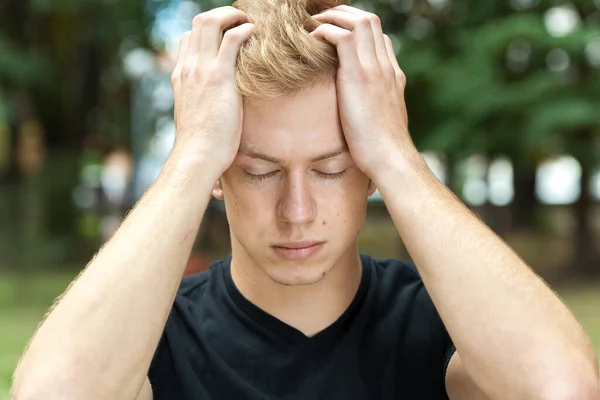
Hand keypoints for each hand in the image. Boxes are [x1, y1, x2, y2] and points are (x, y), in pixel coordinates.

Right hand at [170, 7, 253, 176]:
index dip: (209, 30)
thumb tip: (216, 105)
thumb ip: (203, 102)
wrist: (198, 155)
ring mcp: (201, 70)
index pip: (189, 37)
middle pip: (199, 22)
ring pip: (211, 22)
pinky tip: (255, 34)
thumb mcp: (197, 116)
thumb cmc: (202, 145)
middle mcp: (188, 68)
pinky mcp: (219, 77)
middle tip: (242, 22)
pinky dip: (244, 29)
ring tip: (250, 23)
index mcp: (181, 76)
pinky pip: (231, 39)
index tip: (228, 35)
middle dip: (222, 15)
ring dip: (233, 16)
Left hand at [311, 6, 414, 178]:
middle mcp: (386, 67)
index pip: (380, 37)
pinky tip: (310, 41)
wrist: (390, 157)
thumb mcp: (381, 123)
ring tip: (312, 25)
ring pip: (358, 21)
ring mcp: (375, 69)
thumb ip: (373, 110)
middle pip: (370, 20)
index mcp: (393, 76)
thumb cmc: (382, 149)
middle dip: (344, 14)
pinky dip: (324, 32)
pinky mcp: (358, 77)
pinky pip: (341, 38)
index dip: (358, 29)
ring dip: (332, 17)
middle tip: (320, 20)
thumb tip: (361, 115)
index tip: (336, 33)